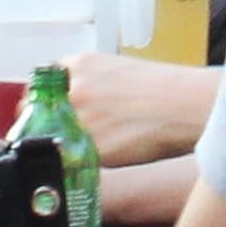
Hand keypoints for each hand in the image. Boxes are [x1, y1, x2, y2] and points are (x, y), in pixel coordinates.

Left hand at [57, 49, 217, 166]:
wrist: (186, 106)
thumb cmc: (163, 88)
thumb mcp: (116, 70)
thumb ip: (87, 82)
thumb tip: (72, 102)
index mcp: (79, 65)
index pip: (41, 83)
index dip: (41, 101)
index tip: (42, 113)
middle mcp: (73, 89)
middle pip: (39, 112)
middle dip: (47, 125)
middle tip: (61, 136)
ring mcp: (80, 118)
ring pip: (54, 137)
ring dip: (64, 145)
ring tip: (90, 147)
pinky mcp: (91, 148)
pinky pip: (75, 158)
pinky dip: (83, 161)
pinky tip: (105, 156)